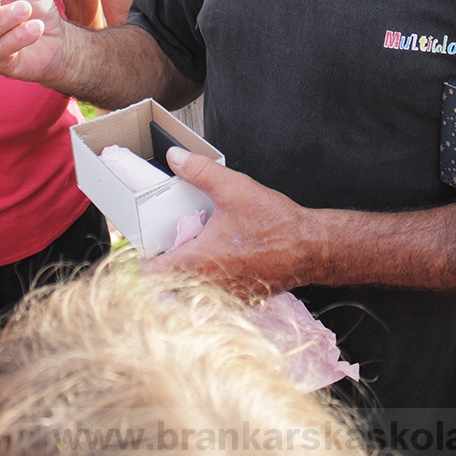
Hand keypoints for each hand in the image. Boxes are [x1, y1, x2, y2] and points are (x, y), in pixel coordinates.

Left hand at [144, 148, 328, 299]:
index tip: (148, 244)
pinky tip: (223, 257)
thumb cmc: (275, 223)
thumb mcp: (233, 188)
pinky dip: (212, 280)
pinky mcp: (243, 298)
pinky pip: (217, 295)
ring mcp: (227, 295)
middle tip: (171, 243)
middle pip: (170, 286)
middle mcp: (209, 285)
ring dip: (189, 274)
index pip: (153, 273)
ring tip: (196, 249)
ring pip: (193, 292)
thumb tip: (175, 157)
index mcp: (199, 262)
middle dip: (166, 267)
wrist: (311, 247)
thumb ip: (199, 170)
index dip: (145, 258)